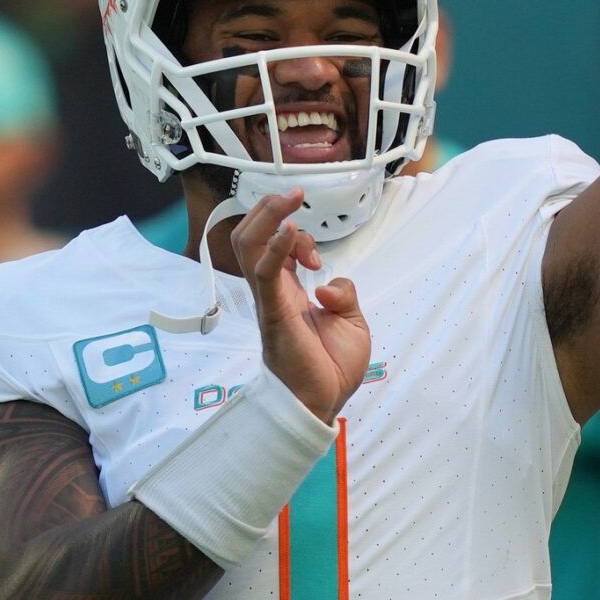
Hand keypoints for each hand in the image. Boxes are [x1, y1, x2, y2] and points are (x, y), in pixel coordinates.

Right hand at [230, 189, 370, 422]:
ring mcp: (269, 300)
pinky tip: (287, 233)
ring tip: (290, 200)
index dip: (296, 235)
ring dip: (267, 216)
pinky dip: (273, 249)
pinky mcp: (274, 313)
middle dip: (270, 209)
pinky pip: (264, 275)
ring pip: (248, 246)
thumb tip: (328, 283)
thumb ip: (344, 295)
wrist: (323, 403)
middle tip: (296, 197)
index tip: (318, 258)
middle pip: (251, 236)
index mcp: (288, 291)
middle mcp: (272, 290)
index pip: (276, 245)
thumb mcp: (351, 322)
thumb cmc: (332, 367)